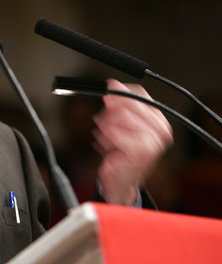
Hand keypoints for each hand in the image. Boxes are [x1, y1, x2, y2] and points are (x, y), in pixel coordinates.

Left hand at [93, 79, 172, 204]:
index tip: (108, 91)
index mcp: (158, 120)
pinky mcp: (142, 150)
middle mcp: (161, 129)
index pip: (140, 94)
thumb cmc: (120, 152)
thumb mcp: (119, 124)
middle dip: (110, 111)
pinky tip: (107, 148)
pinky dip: (106, 138)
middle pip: (128, 103)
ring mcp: (154, 140)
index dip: (121, 91)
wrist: (121, 182)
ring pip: (120, 116)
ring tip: (107, 139)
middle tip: (104, 123)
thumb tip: (112, 84)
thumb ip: (118, 104)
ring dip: (106, 127)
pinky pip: (114, 132)